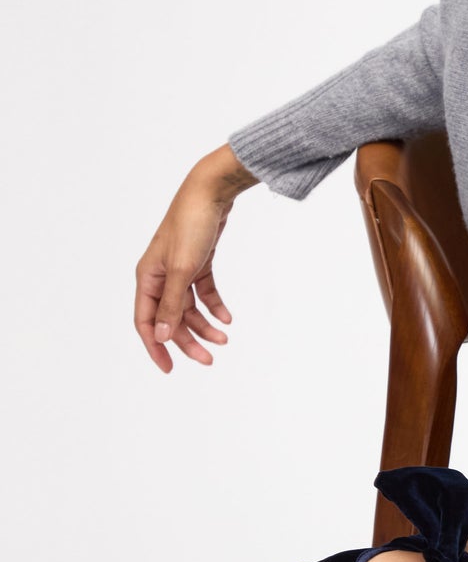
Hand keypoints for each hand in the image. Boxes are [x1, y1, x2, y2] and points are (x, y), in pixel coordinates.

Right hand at [134, 144, 256, 373]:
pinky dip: (214, 305)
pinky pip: (203, 292)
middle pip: (169, 318)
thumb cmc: (191, 225)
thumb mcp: (182, 269)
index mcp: (147, 277)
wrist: (211, 192)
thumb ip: (172, 305)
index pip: (145, 321)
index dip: (155, 347)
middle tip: (209, 360)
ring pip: (188, 308)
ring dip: (204, 325)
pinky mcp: (197, 262)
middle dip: (188, 340)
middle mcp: (159, 275)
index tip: (170, 369)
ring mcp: (178, 269)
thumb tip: (159, 336)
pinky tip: (227, 317)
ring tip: (225, 339)